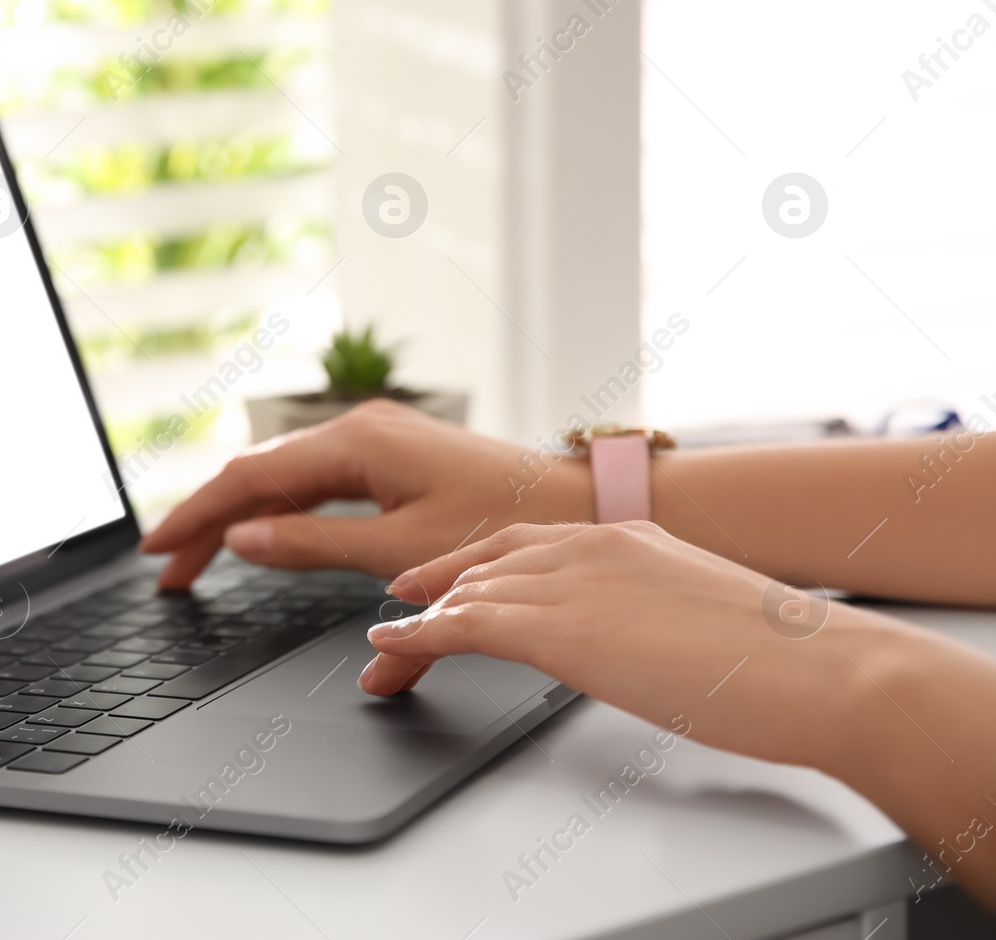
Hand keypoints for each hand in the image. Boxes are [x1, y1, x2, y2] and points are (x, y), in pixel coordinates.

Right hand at [140, 400, 592, 588]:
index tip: (157, 550)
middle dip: (208, 521)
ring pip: (285, 477)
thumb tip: (244, 537)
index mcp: (353, 442)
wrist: (576, 503)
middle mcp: (358, 428)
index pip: (248, 477)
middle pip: (258, 474)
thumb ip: (313, 542)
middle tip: (170, 571)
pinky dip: (280, 509)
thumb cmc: (501, 522)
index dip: (196, 515)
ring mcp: (375, 439)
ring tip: (201, 556)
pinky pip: (316, 480)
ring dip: (241, 516)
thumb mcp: (397, 548)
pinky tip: (262, 531)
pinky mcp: (393, 456)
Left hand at [365, 520, 910, 770]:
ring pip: (469, 592)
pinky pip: (466, 626)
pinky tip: (392, 649)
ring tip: (384, 649)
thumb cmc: (785, 657)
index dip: (477, 562)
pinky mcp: (561, 627)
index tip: (444, 578)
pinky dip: (420, 637)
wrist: (821, 669)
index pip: (529, 541)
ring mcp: (574, 582)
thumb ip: (656, 613)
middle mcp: (593, 546)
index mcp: (629, 537)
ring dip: (420, 622)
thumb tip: (645, 640)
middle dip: (438, 590)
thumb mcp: (703, 616)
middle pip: (488, 564)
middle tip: (401, 609)